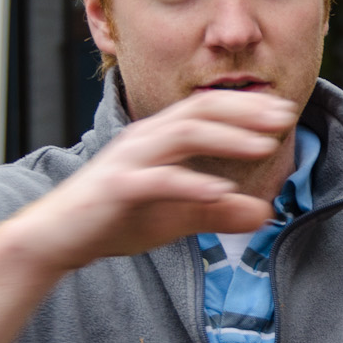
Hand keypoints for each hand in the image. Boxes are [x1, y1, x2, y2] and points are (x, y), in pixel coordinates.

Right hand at [3, 89, 293, 272]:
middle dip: (246, 110)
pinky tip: (221, 190)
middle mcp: (144, 138)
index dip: (247, 106)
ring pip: (183, 135)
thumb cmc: (113, 217)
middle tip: (285, 117)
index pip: (207, 108)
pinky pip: (159, 179)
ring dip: (228, 137)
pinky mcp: (117, 188)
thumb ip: (218, 213)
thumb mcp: (175, 216)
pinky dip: (192, 183)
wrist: (57, 236)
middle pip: (200, 110)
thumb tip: (264, 215)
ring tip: (264, 146)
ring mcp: (129, 160)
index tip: (285, 113)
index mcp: (158, 137)